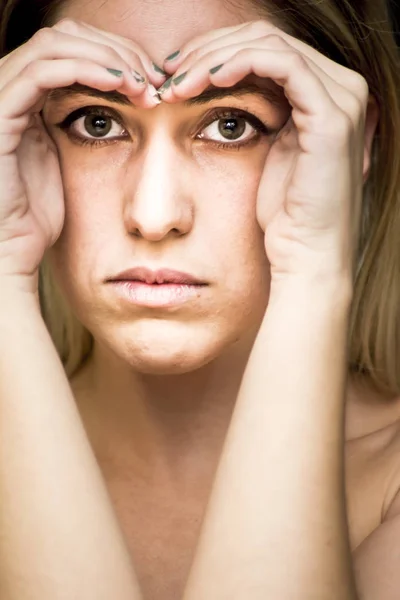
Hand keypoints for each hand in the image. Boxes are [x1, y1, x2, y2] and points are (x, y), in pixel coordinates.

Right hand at [0, 18, 165, 292]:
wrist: (14, 246)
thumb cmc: (42, 214)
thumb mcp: (68, 162)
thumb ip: (82, 130)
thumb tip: (122, 111)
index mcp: (27, 99)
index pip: (70, 49)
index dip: (113, 54)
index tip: (152, 80)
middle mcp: (11, 90)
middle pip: (65, 38)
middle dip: (115, 51)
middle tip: (153, 77)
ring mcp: (3, 99)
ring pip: (55, 46)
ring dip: (107, 58)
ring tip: (143, 85)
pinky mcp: (1, 115)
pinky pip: (44, 73)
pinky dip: (86, 70)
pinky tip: (121, 85)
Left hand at [157, 21, 376, 285]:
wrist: (305, 256)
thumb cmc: (283, 217)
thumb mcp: (266, 155)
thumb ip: (258, 116)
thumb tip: (216, 91)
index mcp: (325, 96)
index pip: (266, 49)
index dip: (217, 54)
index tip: (175, 76)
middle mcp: (342, 89)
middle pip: (265, 39)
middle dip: (209, 51)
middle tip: (169, 74)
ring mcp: (342, 100)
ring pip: (267, 44)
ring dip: (214, 58)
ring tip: (177, 82)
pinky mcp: (331, 116)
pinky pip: (279, 63)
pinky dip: (238, 63)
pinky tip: (206, 82)